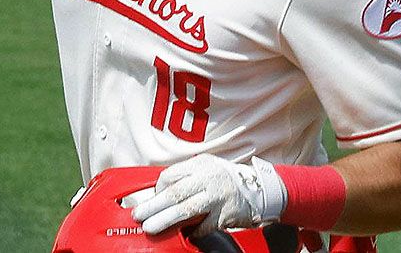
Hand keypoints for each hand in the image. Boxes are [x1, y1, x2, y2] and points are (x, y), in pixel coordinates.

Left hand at [131, 154, 286, 236]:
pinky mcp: (226, 214)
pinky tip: (186, 234)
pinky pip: (205, 225)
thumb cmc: (227, 180)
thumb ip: (186, 179)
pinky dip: (194, 231)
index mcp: (200, 165)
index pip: (170, 176)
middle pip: (175, 193)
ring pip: (186, 209)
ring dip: (166, 219)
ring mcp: (217, 196)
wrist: (261, 190)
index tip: (152, 200)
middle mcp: (208, 178)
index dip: (158, 190)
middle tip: (139, 216)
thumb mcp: (207, 170)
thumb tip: (160, 195)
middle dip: (154, 206)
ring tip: (152, 227)